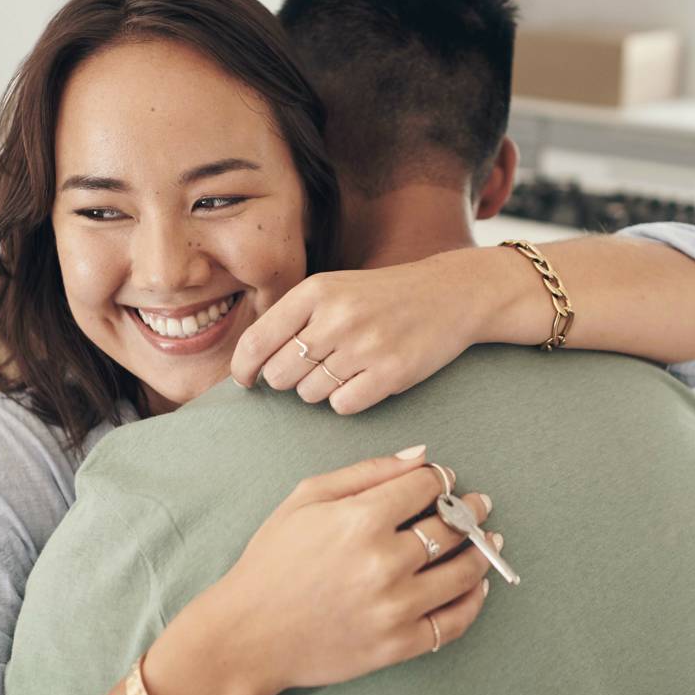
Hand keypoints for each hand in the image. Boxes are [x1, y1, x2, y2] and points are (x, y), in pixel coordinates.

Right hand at [140, 447, 497, 694]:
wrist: (249, 633)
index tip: (444, 480)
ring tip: (487, 540)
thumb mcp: (306, 498)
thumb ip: (366, 472)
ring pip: (463, 572)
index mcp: (360, 519)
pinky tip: (476, 587)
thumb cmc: (272, 561)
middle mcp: (383, 562)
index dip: (441, 478)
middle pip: (451, 526)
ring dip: (482, 551)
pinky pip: (454, 622)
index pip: (426, 486)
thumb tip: (421, 456)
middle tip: (478, 505)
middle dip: (471, 510)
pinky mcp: (398, 644)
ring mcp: (394, 607)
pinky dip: (473, 602)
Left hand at [230, 252, 494, 414]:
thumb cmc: (382, 296)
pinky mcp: (390, 373)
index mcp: (316, 291)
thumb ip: (293, 318)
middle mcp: (337, 316)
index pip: (257, 340)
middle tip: (315, 366)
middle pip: (280, 375)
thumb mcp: (334, 289)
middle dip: (290, 379)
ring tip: (348, 366)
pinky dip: (347, 399)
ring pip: (309, 394)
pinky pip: (342, 405)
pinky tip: (365, 378)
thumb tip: (250, 362)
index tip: (246, 380)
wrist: (450, 294)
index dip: (243, 367)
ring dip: (321, 388)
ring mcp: (364, 346)